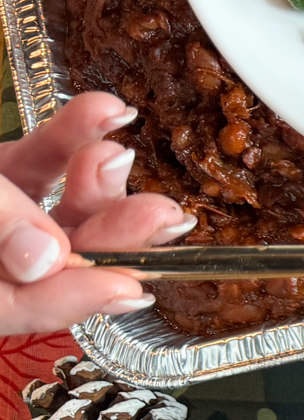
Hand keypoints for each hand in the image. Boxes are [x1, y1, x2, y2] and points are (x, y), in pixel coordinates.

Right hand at [0, 91, 191, 333]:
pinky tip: (107, 112)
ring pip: (56, 210)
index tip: (129, 288)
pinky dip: (70, 139)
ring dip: (96, 182)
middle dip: (113, 236)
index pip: (24, 307)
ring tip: (119, 152)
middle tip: (162, 216)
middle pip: (58, 262)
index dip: (78, 300)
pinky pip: (38, 163)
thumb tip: (44, 256)